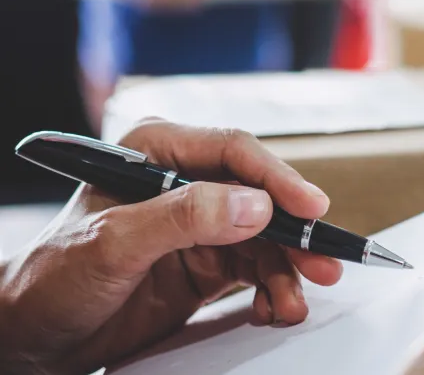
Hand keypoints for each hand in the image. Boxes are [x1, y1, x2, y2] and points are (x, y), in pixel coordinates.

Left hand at [0, 119, 342, 373]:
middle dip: (294, 235)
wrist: (36, 334)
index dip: (278, 179)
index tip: (310, 208)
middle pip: (261, 198)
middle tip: (324, 263)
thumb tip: (254, 206)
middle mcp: (185, 182)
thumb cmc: (53, 277)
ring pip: (266, 240)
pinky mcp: (207, 262)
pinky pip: (256, 271)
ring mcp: (200, 224)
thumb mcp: (116, 242)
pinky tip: (271, 309)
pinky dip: (271, 291)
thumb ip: (184, 218)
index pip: (234, 153)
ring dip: (286, 273)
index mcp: (156, 152)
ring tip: (292, 305)